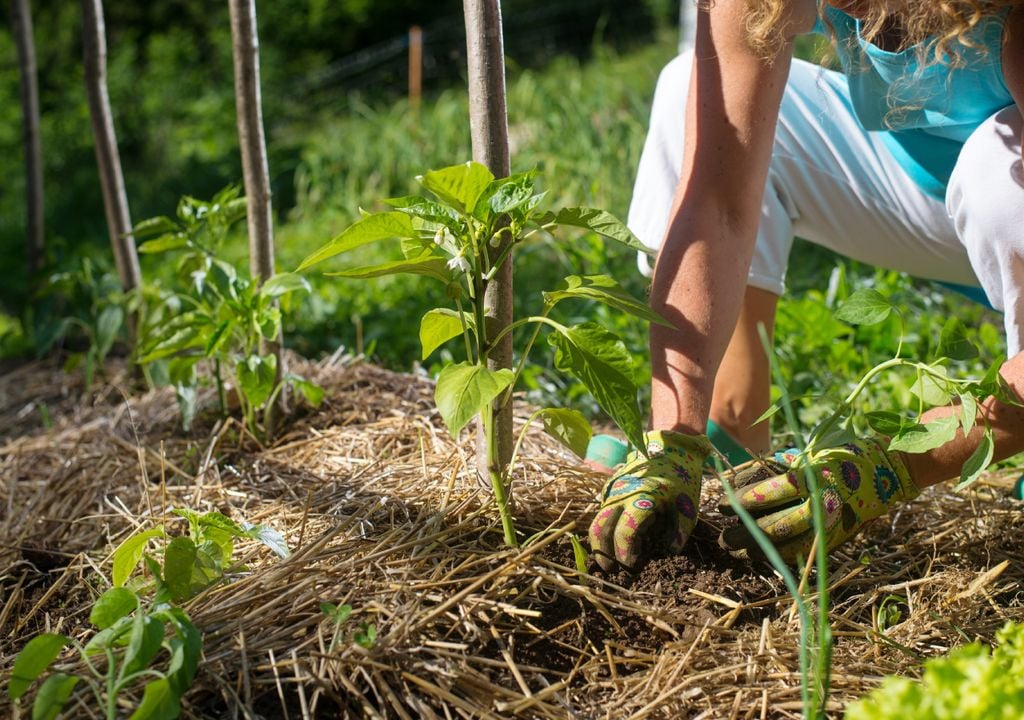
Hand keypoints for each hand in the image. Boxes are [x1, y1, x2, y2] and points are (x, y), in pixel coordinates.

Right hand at [589, 430, 711, 570]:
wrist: (668, 447)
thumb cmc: (681, 478)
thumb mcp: (688, 505)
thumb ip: (680, 531)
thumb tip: (670, 552)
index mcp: (642, 499)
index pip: (625, 532)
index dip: (625, 553)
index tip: (632, 566)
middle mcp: (620, 494)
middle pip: (599, 528)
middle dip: (602, 552)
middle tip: (611, 570)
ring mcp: (612, 489)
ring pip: (597, 520)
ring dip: (601, 542)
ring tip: (611, 558)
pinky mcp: (609, 487)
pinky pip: (602, 511)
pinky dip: (606, 527)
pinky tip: (616, 537)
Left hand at [718, 438, 920, 561]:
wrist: (886, 470)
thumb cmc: (838, 457)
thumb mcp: (805, 456)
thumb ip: (773, 469)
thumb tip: (734, 481)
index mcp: (811, 478)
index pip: (768, 493)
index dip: (741, 500)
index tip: (721, 503)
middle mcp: (820, 503)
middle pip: (774, 525)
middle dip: (744, 533)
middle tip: (723, 538)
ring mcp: (830, 524)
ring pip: (787, 543)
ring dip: (758, 549)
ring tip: (737, 551)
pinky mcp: (837, 538)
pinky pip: (804, 552)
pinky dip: (781, 556)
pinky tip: (763, 557)